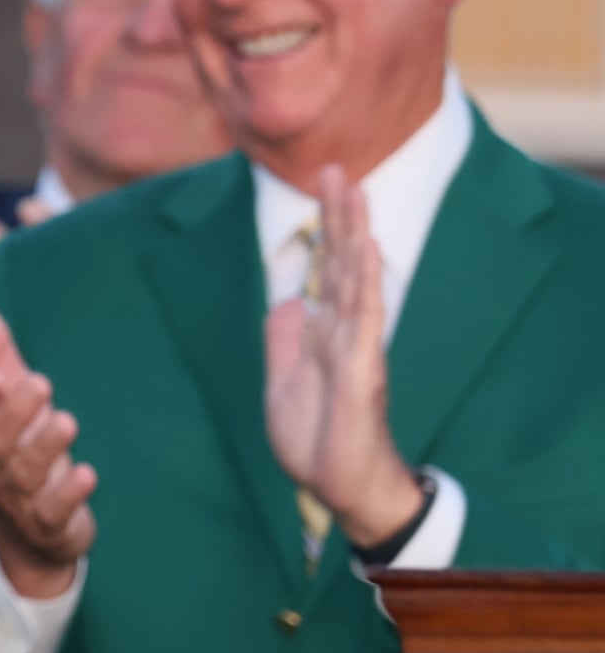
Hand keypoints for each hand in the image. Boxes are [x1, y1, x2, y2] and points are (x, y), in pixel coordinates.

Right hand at [0, 298, 93, 591]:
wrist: (38, 530)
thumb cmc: (25, 449)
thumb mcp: (12, 402)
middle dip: (14, 413)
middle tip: (41, 383)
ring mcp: (21, 497)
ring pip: (24, 474)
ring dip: (44, 447)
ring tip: (67, 420)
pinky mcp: (50, 523)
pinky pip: (55, 512)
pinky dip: (69, 494)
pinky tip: (88, 473)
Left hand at [267, 168, 419, 546]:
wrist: (337, 485)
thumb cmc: (317, 438)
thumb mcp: (284, 382)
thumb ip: (286, 341)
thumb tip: (290, 301)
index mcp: (325, 333)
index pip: (327, 272)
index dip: (326, 232)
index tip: (323, 190)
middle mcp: (345, 332)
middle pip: (343, 263)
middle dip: (339, 217)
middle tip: (336, 168)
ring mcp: (356, 346)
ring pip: (356, 278)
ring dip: (354, 234)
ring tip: (354, 191)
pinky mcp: (361, 369)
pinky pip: (365, 318)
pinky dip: (366, 282)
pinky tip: (367, 250)